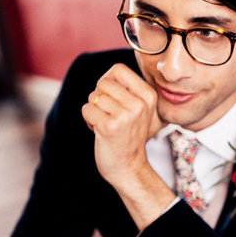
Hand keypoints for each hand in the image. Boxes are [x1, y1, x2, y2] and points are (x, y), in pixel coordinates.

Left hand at [81, 63, 165, 192]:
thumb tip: (110, 73)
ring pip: (93, 97)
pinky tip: (100, 131)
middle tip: (110, 115)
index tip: (113, 97)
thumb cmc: (129, 133)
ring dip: (94, 111)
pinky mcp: (110, 127)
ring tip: (106, 124)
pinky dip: (88, 120)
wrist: (128, 166)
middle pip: (102, 83)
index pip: (118, 69)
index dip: (108, 81)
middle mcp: (140, 104)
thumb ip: (128, 88)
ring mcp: (126, 116)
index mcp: (149, 95)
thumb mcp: (139, 108)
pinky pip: (86, 110)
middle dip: (99, 98)